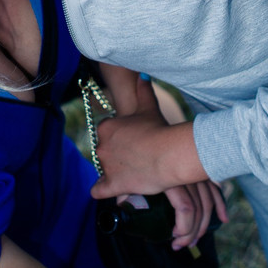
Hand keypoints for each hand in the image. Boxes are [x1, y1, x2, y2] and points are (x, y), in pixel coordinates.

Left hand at [91, 78, 224, 245]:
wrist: (169, 153)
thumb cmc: (159, 129)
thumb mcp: (149, 107)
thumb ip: (143, 91)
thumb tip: (142, 76)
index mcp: (106, 127)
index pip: (106, 132)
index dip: (119, 137)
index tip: (131, 141)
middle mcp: (101, 146)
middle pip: (105, 151)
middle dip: (116, 154)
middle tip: (135, 156)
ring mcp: (106, 166)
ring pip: (104, 170)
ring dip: (113, 171)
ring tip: (132, 171)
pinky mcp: (113, 184)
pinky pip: (99, 190)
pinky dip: (102, 191)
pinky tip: (107, 191)